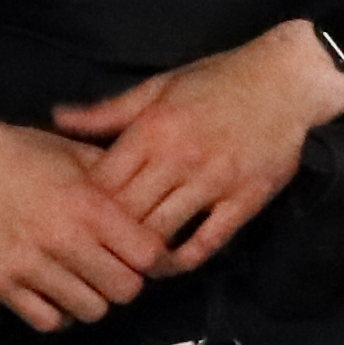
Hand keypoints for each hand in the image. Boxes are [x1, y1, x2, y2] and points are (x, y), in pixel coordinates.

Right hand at [0, 104, 163, 332]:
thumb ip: (118, 182)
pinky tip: (54, 294)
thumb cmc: (20, 153)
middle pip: (125, 291)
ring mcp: (30, 264)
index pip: (148, 257)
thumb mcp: (76, 154)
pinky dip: (57, 313)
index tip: (141, 254)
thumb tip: (155, 205)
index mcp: (89, 205)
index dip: (151, 259)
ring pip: (90, 311)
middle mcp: (63, 238)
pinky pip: (47, 321)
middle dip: (124, 282)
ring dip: (92, 299)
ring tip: (82, 282)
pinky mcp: (0, 282)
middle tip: (111, 270)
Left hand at [53, 20, 343, 274]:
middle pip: (126, 213)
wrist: (286, 81)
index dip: (83, 206)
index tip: (76, 217)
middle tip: (94, 249)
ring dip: (140, 253)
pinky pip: (208, 241)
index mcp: (152, 129)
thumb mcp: (158, 87)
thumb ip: (108, 111)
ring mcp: (214, 182)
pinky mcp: (245, 199)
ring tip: (126, 263)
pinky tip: (169, 265)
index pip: (102, 183)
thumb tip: (57, 118)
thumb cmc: (218, 79)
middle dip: (106, 235)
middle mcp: (178, 159)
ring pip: (162, 232)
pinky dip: (183, 260)